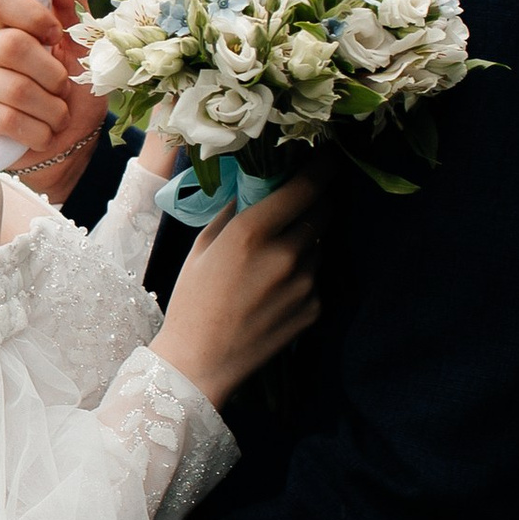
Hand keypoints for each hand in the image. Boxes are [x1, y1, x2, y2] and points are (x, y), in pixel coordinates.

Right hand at [0, 0, 106, 200]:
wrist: (72, 147)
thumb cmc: (77, 92)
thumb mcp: (85, 46)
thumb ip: (70, 3)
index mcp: (12, 26)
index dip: (31, 14)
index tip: (55, 34)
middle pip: (12, 46)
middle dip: (51, 72)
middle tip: (62, 86)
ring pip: (16, 89)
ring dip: (52, 109)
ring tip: (56, 115)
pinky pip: (8, 120)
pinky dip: (39, 131)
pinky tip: (42, 134)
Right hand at [154, 175, 320, 410]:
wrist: (201, 363)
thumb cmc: (192, 301)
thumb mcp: (203, 246)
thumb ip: (234, 211)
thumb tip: (255, 184)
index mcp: (253, 232)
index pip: (306, 185)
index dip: (322, 166)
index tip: (326, 156)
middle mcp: (287, 254)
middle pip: (324, 210)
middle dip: (318, 199)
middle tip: (303, 197)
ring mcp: (306, 284)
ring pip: (319, 245)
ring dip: (307, 240)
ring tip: (277, 255)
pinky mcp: (315, 309)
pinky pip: (317, 278)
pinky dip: (303, 274)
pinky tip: (276, 288)